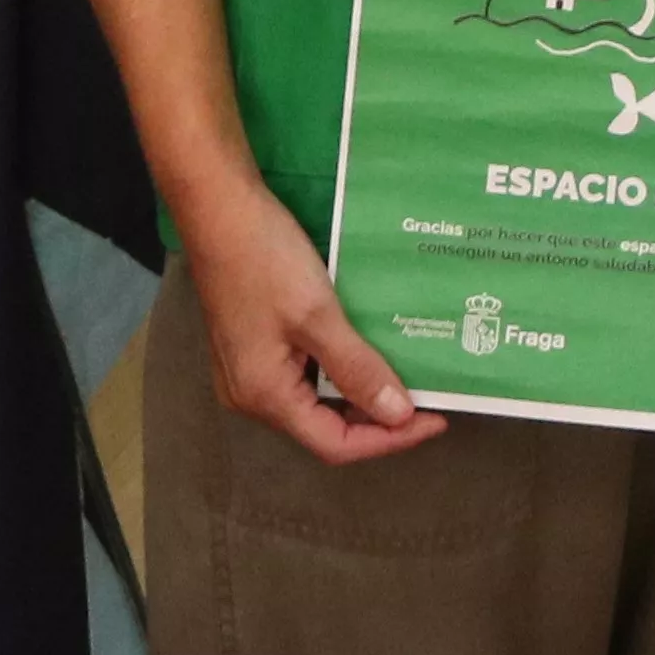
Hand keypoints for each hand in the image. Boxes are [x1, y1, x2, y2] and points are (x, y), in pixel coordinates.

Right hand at [172, 181, 446, 468]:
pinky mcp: (255, 346)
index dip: (389, 439)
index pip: (335, 444)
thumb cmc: (264, 260)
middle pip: (324, 427)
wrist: (219, 210)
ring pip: (316, 401)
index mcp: (264, 396)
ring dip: (360, 392)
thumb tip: (397, 415)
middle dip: (377, 419)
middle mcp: (252, 395)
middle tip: (427, 399)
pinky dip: (340, 370)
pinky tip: (369, 351)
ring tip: (406, 378)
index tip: (435, 419)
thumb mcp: (318, 315)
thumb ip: (356, 368)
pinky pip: (305, 374)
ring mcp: (250, 371)